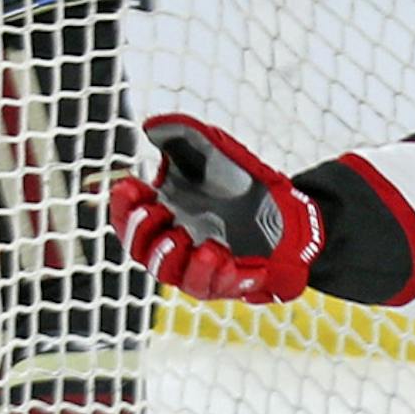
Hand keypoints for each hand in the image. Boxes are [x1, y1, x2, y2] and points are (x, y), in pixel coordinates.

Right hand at [109, 115, 323, 304]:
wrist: (292, 213)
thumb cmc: (246, 185)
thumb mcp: (216, 150)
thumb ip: (184, 135)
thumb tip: (151, 126)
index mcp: (163, 213)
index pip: (127, 215)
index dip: (122, 203)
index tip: (131, 185)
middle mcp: (175, 243)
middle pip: (139, 250)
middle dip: (140, 232)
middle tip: (158, 212)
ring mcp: (199, 267)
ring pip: (172, 275)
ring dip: (175, 258)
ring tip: (191, 242)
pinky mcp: (226, 284)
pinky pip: (213, 287)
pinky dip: (215, 274)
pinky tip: (221, 256)